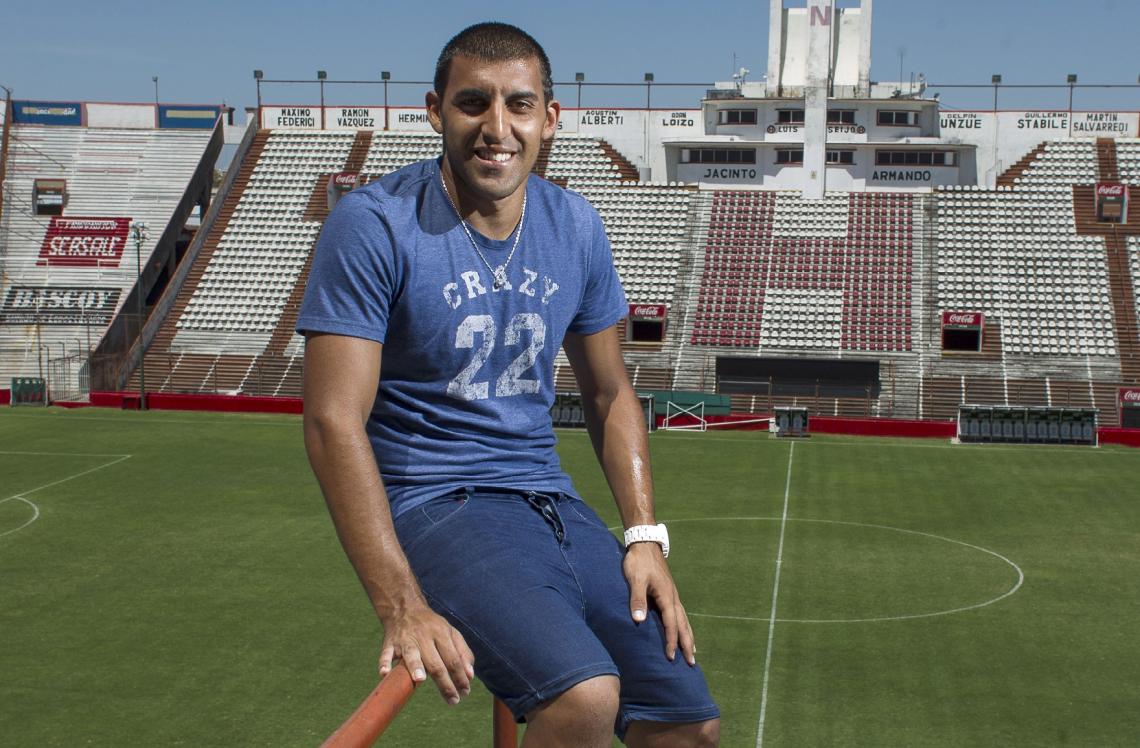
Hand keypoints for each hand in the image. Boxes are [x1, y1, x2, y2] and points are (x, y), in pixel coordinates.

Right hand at [378, 600, 474, 705]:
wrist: (404, 608)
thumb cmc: (432, 626)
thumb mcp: (451, 633)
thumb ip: (463, 653)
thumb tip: (470, 676)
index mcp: (441, 633)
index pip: (453, 659)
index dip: (460, 677)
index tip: (465, 692)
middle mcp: (424, 636)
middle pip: (435, 662)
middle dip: (445, 683)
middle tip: (453, 700)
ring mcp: (406, 639)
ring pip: (411, 654)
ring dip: (415, 666)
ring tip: (420, 680)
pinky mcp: (389, 642)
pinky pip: (386, 653)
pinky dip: (384, 663)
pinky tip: (385, 673)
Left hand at [622, 542, 696, 665]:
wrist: (644, 543)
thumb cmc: (639, 562)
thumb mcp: (635, 579)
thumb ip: (637, 599)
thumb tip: (638, 620)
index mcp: (666, 596)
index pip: (671, 624)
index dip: (671, 641)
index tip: (670, 657)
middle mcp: (673, 597)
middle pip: (683, 625)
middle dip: (687, 644)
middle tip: (692, 663)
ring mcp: (673, 594)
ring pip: (684, 620)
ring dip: (688, 636)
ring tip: (692, 651)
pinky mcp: (669, 591)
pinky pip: (679, 613)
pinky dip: (683, 625)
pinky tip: (682, 629)